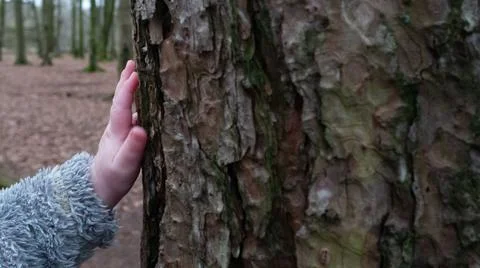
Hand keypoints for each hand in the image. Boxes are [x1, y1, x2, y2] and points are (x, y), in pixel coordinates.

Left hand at [91, 60, 146, 207]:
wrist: (98, 190)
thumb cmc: (113, 179)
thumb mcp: (124, 167)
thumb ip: (132, 149)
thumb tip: (141, 129)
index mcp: (117, 132)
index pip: (121, 106)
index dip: (128, 89)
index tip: (135, 73)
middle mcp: (116, 128)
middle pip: (119, 100)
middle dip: (125, 81)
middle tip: (132, 62)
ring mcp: (119, 131)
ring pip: (125, 105)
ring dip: (130, 89)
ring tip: (137, 74)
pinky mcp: (123, 137)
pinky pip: (130, 114)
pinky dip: (135, 102)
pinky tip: (143, 100)